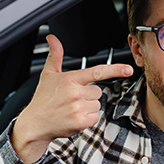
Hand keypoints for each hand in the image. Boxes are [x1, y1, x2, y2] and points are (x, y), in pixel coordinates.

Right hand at [11, 35, 132, 163]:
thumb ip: (55, 55)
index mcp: (70, 79)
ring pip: (97, 105)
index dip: (115, 69)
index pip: (97, 72)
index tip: (128, 69)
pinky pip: (95, 117)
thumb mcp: (48, 75)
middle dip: (88, 95)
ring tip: (71, 109)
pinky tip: (73, 117)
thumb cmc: (42, 99)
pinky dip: (87, 119)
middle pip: (98, 91)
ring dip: (88, 107)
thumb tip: (52, 38)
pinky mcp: (81, 122)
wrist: (35, 124)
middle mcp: (75, 93)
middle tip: (72, 99)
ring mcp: (78, 108)